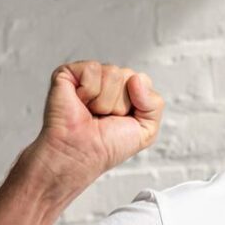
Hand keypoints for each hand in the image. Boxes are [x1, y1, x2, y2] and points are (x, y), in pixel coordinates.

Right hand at [30, 60, 164, 187]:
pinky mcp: (69, 72)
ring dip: (104, 101)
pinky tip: (80, 102)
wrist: (80, 154)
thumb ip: (155, 104)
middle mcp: (109, 80)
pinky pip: (93, 70)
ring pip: (113, 73)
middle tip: (103, 118)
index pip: (144, 80)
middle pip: (130, 76)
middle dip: (120, 104)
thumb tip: (137, 78)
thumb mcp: (147, 130)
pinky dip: (89, 91)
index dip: (137, 103)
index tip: (121, 119)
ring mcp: (89, 75)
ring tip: (92, 112)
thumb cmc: (108, 145)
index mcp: (127, 91)